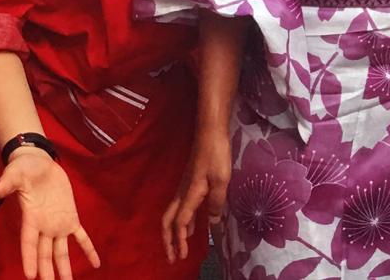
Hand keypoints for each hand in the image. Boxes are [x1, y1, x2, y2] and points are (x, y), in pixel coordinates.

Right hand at [0, 148, 98, 279]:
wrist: (38, 162)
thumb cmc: (24, 168)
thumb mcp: (15, 173)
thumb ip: (7, 183)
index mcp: (31, 218)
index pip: (29, 244)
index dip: (29, 259)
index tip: (29, 276)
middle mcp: (44, 226)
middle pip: (44, 254)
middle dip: (46, 271)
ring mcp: (58, 224)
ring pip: (61, 251)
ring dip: (64, 268)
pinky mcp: (71, 217)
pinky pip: (81, 237)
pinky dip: (88, 249)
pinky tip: (96, 263)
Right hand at [162, 126, 229, 262]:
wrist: (210, 132)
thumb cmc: (216, 155)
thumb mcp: (222, 180)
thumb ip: (217, 202)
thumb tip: (212, 222)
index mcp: (190, 194)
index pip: (179, 222)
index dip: (179, 241)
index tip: (181, 256)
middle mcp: (183, 193)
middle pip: (168, 221)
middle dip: (167, 241)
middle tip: (172, 257)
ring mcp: (184, 187)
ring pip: (173, 215)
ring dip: (174, 233)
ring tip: (178, 248)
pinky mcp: (189, 183)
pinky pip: (180, 208)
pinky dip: (181, 221)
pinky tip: (189, 227)